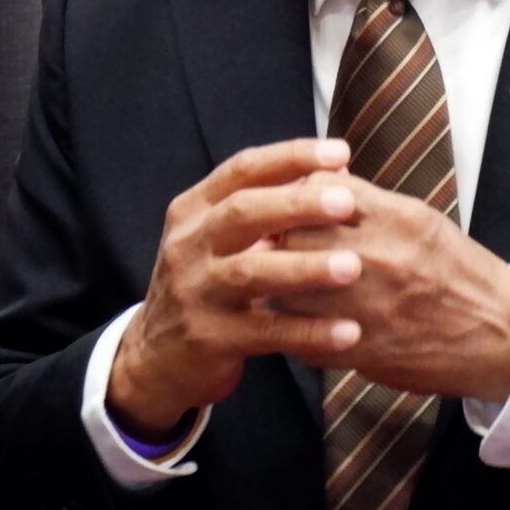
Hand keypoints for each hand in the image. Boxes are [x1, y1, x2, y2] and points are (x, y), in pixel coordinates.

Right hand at [105, 141, 369, 435]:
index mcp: (194, 211)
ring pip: (251, 272)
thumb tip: (338, 169)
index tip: (339, 151)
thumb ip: (268, 208)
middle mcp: (188, 245)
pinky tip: (348, 331)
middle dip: (298, 204)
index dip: (291, 157)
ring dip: (305, 267)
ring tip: (353, 267)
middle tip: (347, 203)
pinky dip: (308, 331)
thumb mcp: (220, 241)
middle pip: (243, 213)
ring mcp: (194, 292)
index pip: (242, 169)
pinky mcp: (207, 338)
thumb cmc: (207, 287)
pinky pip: (265, 332)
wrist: (156, 358)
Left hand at [268, 159, 509, 401]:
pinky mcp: (363, 351)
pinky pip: (305, 338)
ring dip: (283, 288)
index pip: (318, 193)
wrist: (505, 337)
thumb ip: (368, 202)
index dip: (296, 199)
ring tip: (290, 287)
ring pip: (290, 291)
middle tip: (277, 248)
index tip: (292, 209)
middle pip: (294, 239)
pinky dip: (299, 331)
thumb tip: (319, 178)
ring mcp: (369, 308)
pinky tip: (310, 324)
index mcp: (398, 219)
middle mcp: (381, 260)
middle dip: (280, 241)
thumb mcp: (422, 220)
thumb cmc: (459, 273)